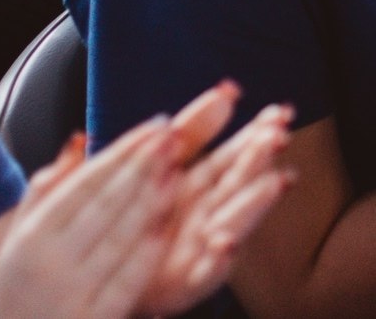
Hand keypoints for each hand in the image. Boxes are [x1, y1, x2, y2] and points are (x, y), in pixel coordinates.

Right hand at [0, 119, 179, 318]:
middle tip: (174, 137)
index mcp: (31, 236)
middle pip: (105, 204)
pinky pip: (126, 282)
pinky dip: (147, 254)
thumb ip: (46, 189)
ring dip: (152, 202)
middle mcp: (50, 262)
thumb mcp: (16, 240)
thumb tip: (81, 138)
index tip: (155, 125)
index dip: (123, 151)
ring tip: (177, 171)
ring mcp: (72, 293)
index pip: (85, 183)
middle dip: (143, 167)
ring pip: (120, 238)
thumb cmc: (17, 291)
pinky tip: (168, 228)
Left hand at [137, 84, 298, 316]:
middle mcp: (208, 216)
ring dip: (255, 204)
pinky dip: (218, 261)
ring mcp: (200, 251)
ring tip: (274, 182)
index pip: (237, 154)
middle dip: (260, 162)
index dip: (259, 133)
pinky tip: (224, 242)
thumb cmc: (127, 217)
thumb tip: (228, 89)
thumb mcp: (155, 161)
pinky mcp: (183, 285)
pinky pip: (205, 275)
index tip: (280, 112)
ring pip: (234, 224)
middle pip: (240, 185)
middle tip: (278, 138)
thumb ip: (191, 129)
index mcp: (202, 186)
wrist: (95, 273)